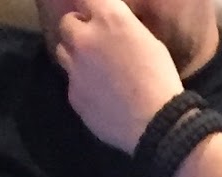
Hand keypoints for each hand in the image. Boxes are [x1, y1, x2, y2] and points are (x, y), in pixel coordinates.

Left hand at [54, 0, 183, 152]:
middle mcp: (86, 39)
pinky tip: (98, 91)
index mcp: (110, 19)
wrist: (154, 121)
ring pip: (61, 51)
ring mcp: (75, 68)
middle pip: (66, 22)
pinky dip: (80, 82)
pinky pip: (70, 81)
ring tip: (90, 64)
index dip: (89, 5)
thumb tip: (111, 29)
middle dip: (77, 26)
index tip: (93, 10)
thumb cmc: (160, 77)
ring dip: (73, 52)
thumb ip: (122, 28)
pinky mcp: (73, 94)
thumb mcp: (147, 39)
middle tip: (91, 37)